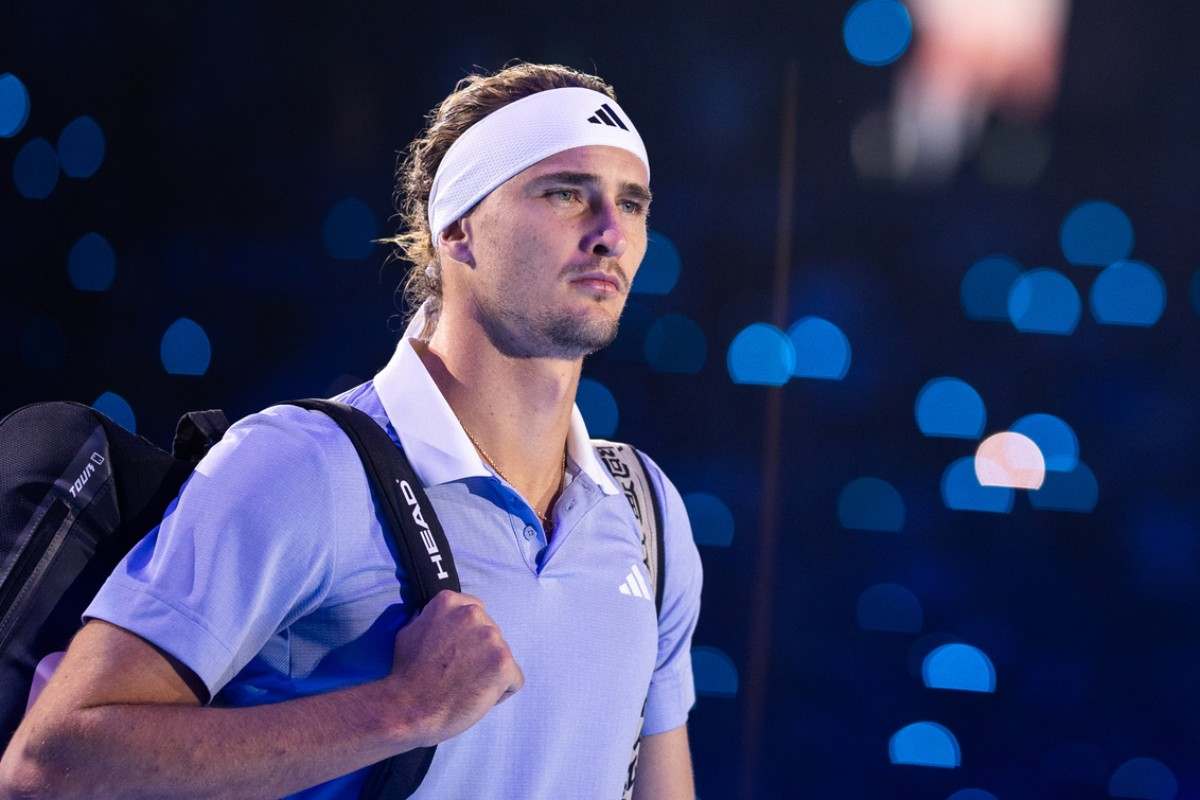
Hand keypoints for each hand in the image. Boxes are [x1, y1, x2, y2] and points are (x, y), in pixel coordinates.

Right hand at [386, 590, 523, 747]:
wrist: (408, 708)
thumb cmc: (406, 675)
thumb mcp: (410, 630)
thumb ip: (433, 620)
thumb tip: (441, 620)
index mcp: (451, 602)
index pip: (475, 615)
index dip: (467, 639)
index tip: (455, 654)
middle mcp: (473, 613)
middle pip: (490, 635)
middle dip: (479, 654)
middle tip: (457, 674)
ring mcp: (491, 637)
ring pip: (502, 657)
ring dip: (489, 672)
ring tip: (464, 687)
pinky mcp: (504, 663)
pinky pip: (513, 680)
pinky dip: (500, 692)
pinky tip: (476, 698)